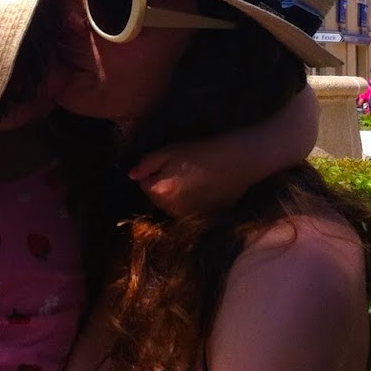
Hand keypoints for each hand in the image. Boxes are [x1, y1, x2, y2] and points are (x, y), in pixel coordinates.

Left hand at [129, 138, 261, 218]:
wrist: (238, 161)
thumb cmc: (202, 151)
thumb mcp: (171, 150)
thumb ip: (147, 163)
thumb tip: (132, 175)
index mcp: (160, 191)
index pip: (143, 185)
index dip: (152, 173)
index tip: (167, 164)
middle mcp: (171, 209)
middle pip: (156, 199)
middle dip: (161, 187)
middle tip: (181, 171)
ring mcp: (188, 216)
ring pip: (171, 207)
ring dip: (175, 197)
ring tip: (193, 180)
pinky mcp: (203, 219)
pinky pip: (188, 212)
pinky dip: (191, 204)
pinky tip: (203, 191)